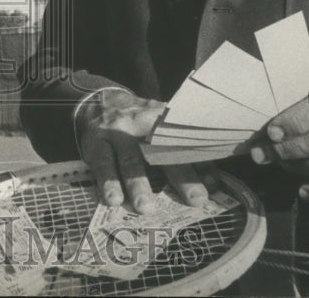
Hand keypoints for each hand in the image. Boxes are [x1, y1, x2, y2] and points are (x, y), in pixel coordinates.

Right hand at [77, 88, 217, 212]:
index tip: (213, 186)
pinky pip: (103, 164)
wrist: (97, 102)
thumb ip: (183, 152)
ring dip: (138, 184)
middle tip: (195, 200)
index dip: (200, 163)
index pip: (185, 142)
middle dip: (180, 177)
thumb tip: (213, 181)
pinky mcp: (96, 144)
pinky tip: (113, 200)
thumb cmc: (137, 123)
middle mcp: (141, 124)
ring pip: (130, 159)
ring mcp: (117, 133)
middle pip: (163, 151)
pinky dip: (108, 182)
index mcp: (162, 120)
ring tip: (146, 207)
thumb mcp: (159, 129)